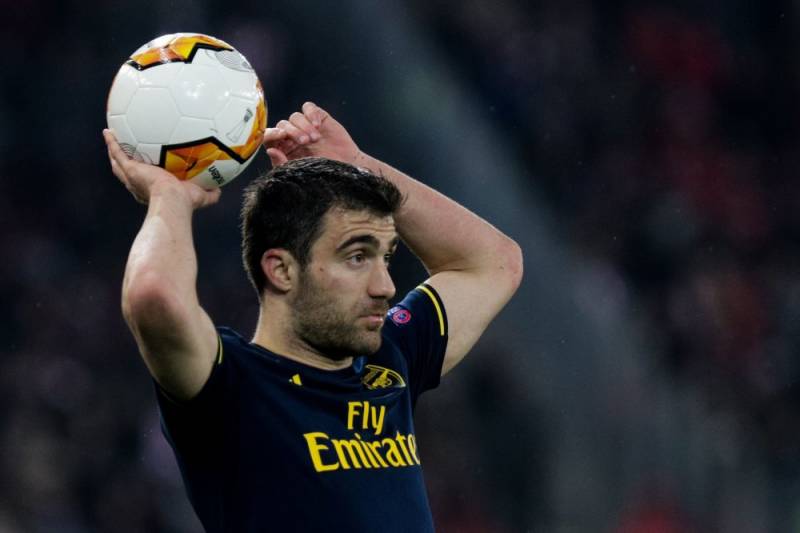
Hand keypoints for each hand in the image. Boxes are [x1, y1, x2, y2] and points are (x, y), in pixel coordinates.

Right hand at [104, 129, 219, 208]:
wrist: (173, 201)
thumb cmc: (186, 203)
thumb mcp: (200, 197)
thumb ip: (210, 194)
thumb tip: (220, 190)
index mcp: (153, 190)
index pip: (146, 181)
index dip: (144, 174)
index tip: (146, 168)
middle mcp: (139, 184)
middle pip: (127, 171)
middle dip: (124, 161)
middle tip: (122, 150)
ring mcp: (132, 177)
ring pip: (118, 161)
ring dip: (113, 150)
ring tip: (111, 137)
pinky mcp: (130, 169)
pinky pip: (117, 153)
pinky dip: (111, 143)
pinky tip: (108, 132)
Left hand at [263, 102, 361, 166]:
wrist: (345, 167)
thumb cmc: (322, 173)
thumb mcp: (298, 172)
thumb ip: (282, 163)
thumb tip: (270, 149)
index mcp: (284, 149)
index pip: (269, 137)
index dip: (271, 133)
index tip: (280, 136)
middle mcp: (292, 136)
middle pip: (283, 124)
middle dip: (293, 132)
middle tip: (305, 142)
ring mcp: (305, 125)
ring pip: (295, 116)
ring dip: (304, 126)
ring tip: (315, 139)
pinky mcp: (318, 117)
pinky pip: (308, 107)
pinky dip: (311, 114)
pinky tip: (318, 126)